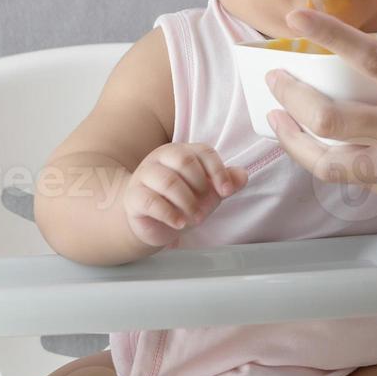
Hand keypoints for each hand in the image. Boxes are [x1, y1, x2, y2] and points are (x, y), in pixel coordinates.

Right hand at [122, 142, 247, 248]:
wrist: (152, 222)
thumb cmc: (182, 201)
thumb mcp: (209, 192)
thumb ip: (227, 182)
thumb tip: (243, 175)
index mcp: (182, 152)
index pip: (203, 152)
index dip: (217, 171)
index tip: (226, 191)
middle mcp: (161, 158)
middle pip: (184, 161)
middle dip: (200, 187)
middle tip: (206, 207)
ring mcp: (145, 175)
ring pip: (168, 181)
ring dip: (187, 202)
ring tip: (196, 219)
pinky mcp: (134, 196)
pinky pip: (151, 201)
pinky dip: (170, 214)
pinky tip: (179, 223)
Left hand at [262, 9, 376, 272]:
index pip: (375, 58)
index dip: (331, 35)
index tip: (298, 17)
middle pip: (331, 115)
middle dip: (291, 93)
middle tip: (274, 76)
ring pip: (327, 156)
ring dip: (292, 137)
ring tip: (274, 117)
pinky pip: (347, 179)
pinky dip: (318, 163)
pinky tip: (307, 151)